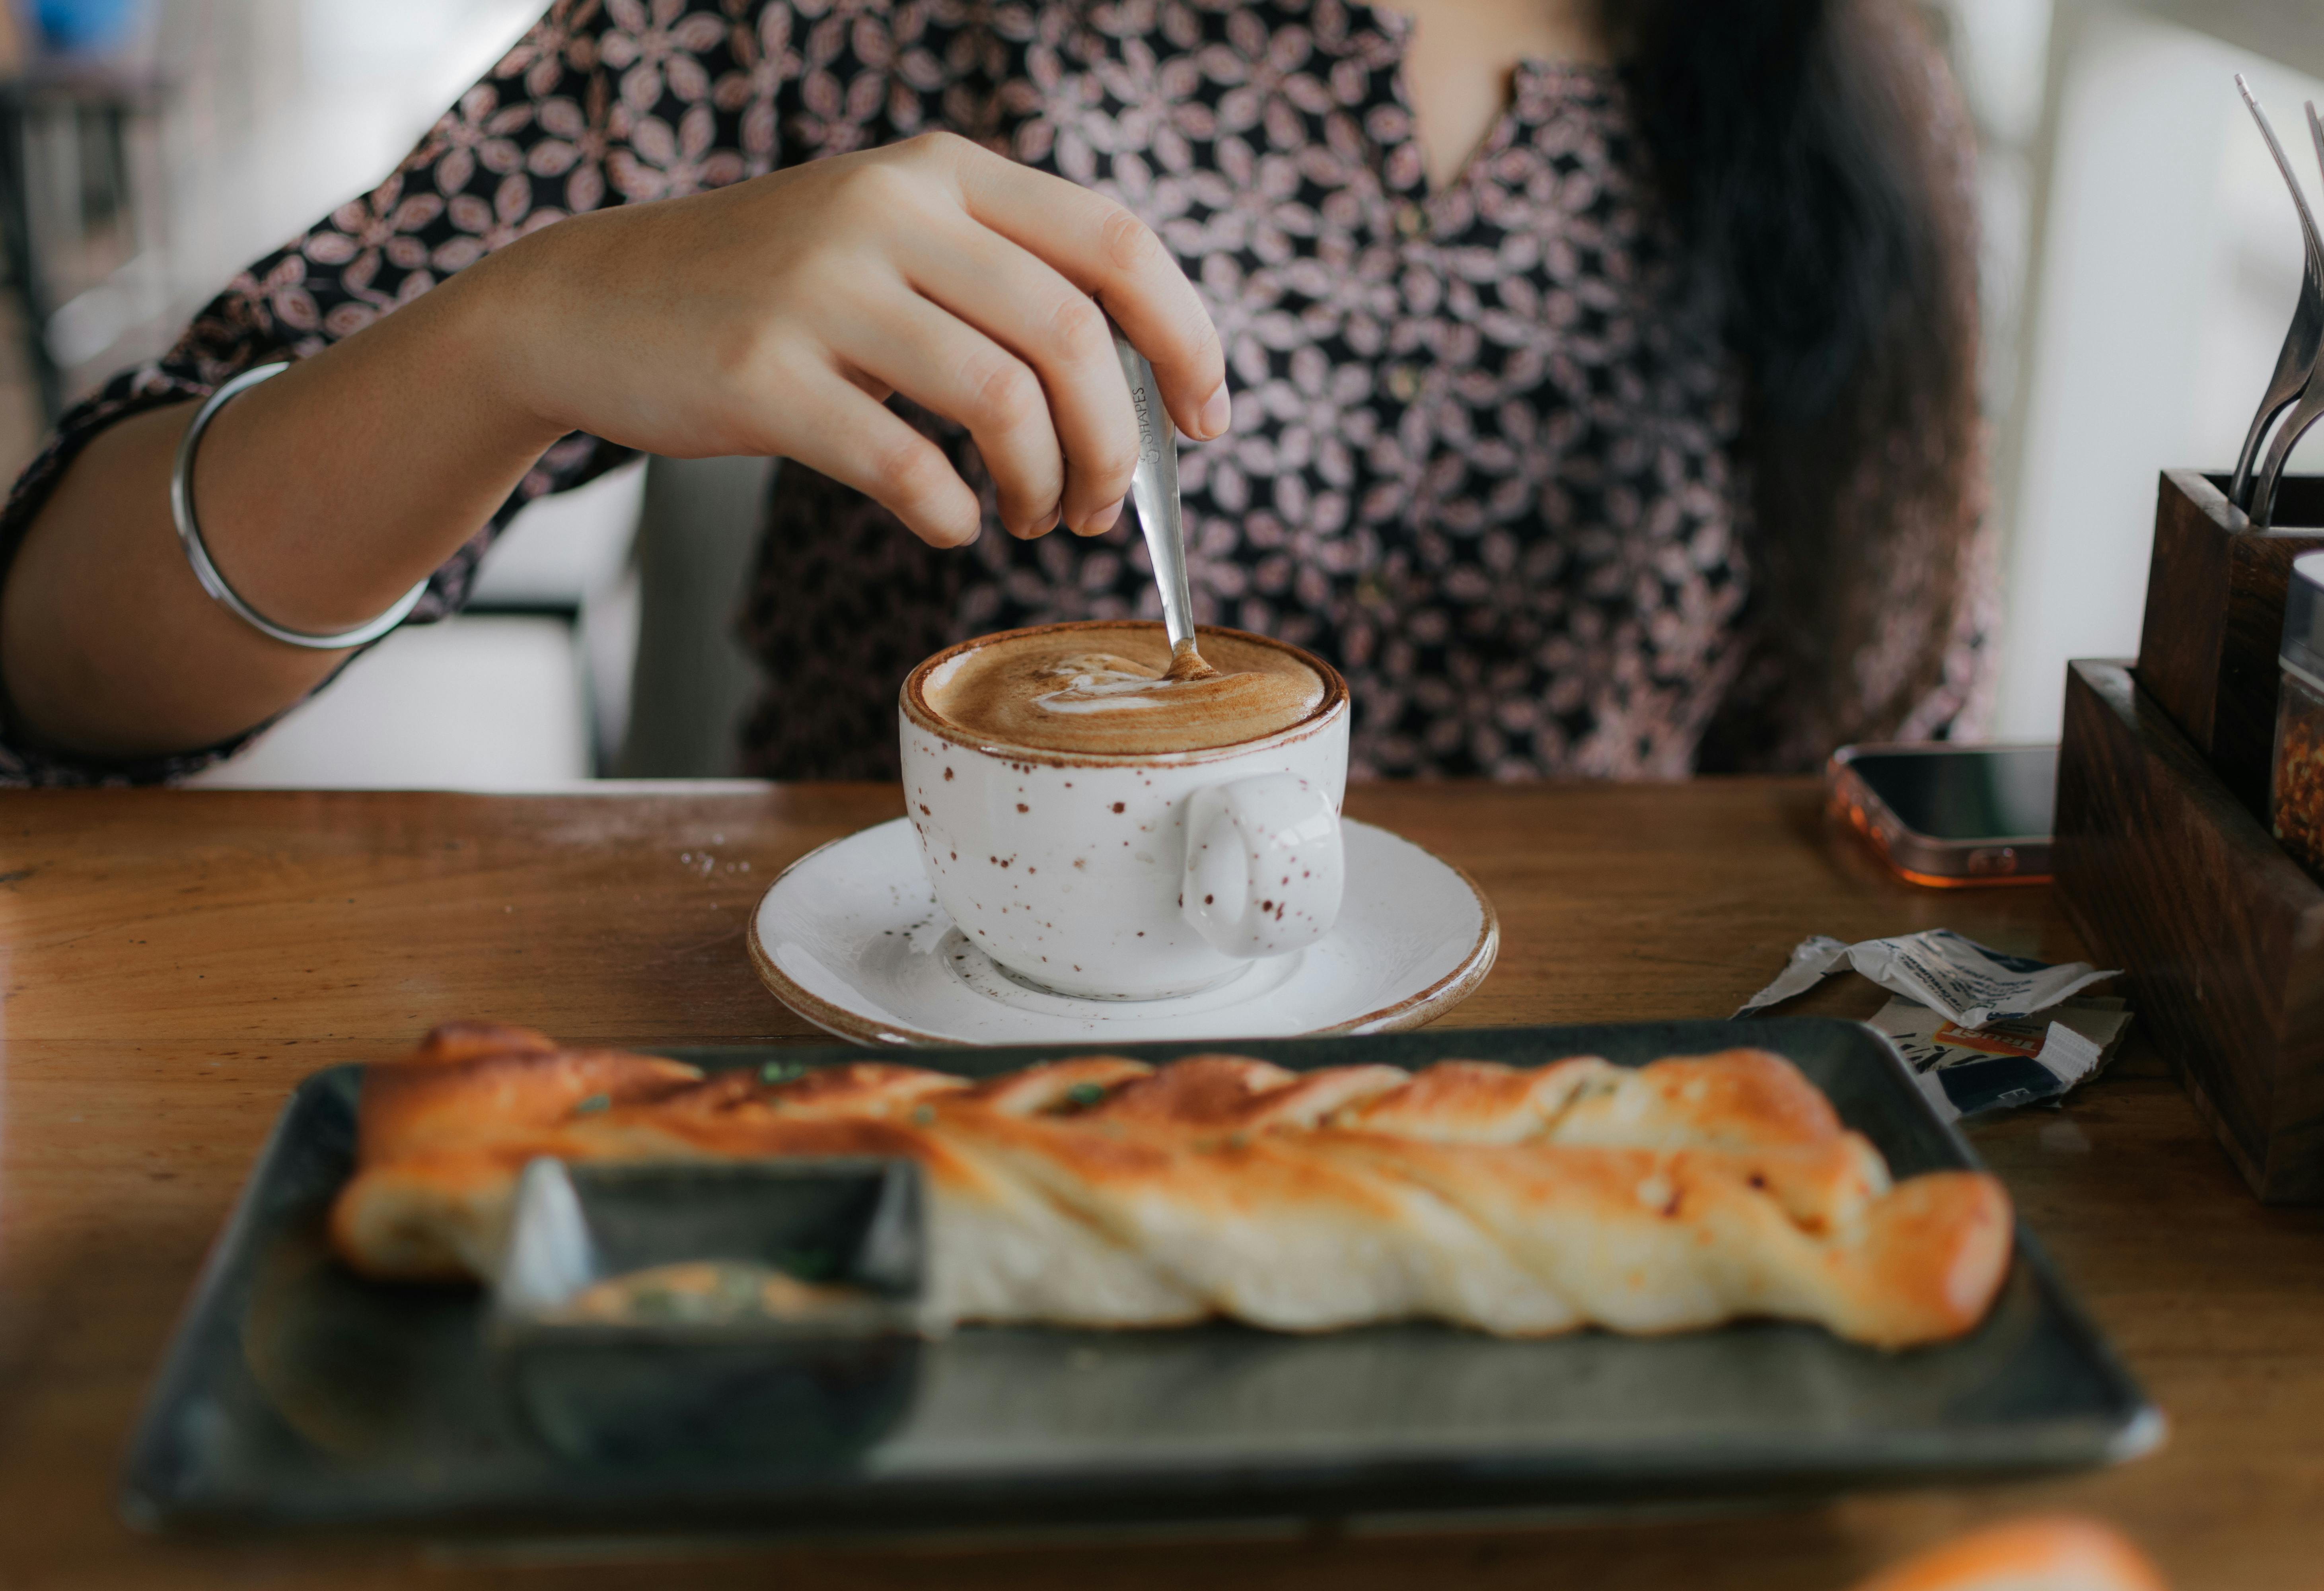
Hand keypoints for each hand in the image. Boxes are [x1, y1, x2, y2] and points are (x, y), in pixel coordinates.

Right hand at [471, 132, 1229, 547]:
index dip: (1186, 338)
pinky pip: (906, 466)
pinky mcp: (762, 374)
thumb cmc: (772, 293)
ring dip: (1044, 485)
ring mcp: (821, 288)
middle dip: (1118, 444)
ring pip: (1003, 401)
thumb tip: (1137, 391)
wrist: (591, 302)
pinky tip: (949, 524)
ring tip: (1032, 518)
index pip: (1116, 240)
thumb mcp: (892, 239)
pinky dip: (953, 516)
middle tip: (1104, 508)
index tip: (1207, 420)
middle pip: (1072, 334)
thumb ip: (1003, 281)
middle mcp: (889, 209)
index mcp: (942, 171)